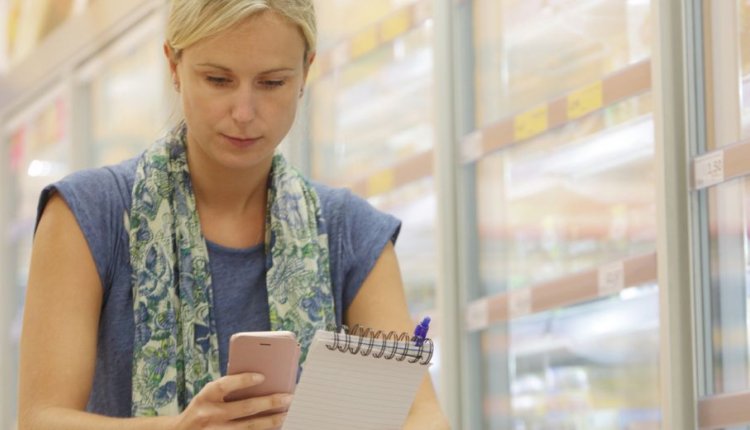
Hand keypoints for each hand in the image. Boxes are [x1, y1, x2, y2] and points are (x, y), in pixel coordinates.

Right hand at [172, 373, 292, 428]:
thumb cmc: (202, 408)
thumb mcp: (208, 395)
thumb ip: (228, 388)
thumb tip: (261, 380)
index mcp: (206, 396)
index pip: (225, 385)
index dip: (243, 380)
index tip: (262, 376)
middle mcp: (210, 415)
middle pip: (244, 408)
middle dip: (269, 402)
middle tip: (289, 397)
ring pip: (250, 427)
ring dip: (271, 421)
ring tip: (287, 414)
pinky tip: (276, 426)